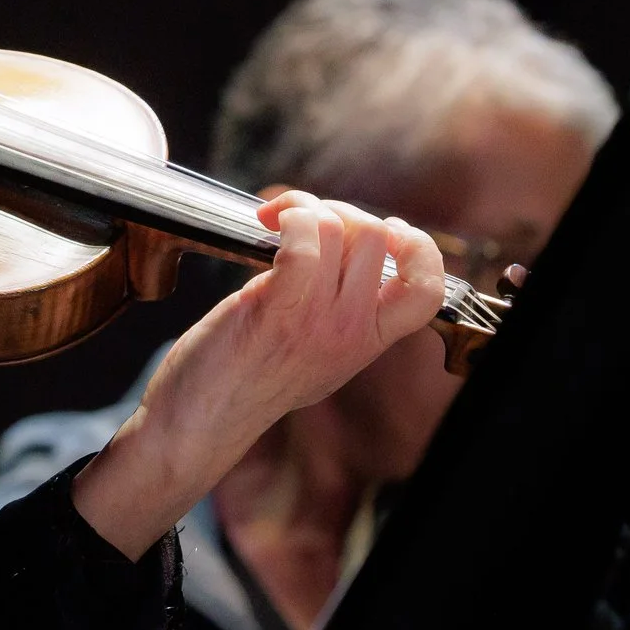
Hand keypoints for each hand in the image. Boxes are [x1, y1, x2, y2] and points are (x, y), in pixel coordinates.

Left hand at [73, 193, 444, 556]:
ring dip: (306, 208)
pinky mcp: (280, 307)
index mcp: (366, 342)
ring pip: (342, 229)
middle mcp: (352, 331)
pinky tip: (265, 222)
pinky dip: (289, 216)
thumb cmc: (242, 381)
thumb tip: (339, 258)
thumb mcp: (313, 356)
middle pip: (378, 238)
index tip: (385, 231)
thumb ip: (337, 317)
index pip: (429, 291)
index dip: (419, 249)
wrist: (200, 421)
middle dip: (340, 211)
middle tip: (303, 222)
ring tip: (276, 221)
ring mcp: (319, 319)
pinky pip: (304, 238)